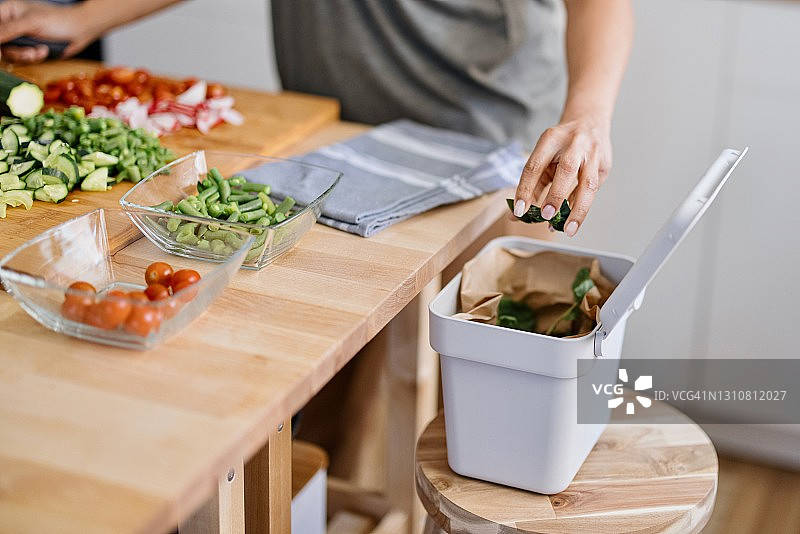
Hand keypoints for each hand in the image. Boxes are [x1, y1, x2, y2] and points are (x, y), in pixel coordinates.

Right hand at [0, 0, 94, 63]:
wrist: (80, 31)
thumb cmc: (59, 20)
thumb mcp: (31, 22)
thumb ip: (9, 29)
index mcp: (8, 11)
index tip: (0, 53)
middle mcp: (12, 24)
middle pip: (1, 44)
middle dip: (16, 51)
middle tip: (29, 52)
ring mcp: (22, 37)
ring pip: (12, 54)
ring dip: (26, 55)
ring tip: (40, 50)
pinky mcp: (31, 48)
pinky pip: (24, 59)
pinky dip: (34, 58)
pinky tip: (44, 51)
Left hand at [512, 114, 611, 236]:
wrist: (589, 122)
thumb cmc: (561, 143)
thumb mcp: (543, 155)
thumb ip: (531, 183)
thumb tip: (517, 214)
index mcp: (551, 139)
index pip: (535, 165)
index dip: (526, 189)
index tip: (519, 211)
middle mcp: (574, 144)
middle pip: (566, 169)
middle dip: (556, 195)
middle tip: (546, 215)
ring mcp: (593, 154)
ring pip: (588, 184)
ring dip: (578, 210)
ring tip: (568, 229)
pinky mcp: (604, 166)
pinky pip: (593, 190)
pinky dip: (581, 206)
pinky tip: (572, 219)